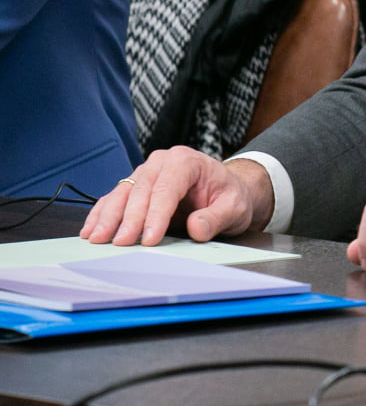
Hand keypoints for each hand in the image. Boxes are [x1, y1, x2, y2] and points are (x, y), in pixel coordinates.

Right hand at [79, 148, 272, 245]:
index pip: (168, 189)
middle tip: (120, 243)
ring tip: (97, 239)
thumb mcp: (234, 208)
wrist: (226, 190)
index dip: (156, 215)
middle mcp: (163, 162)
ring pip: (122, 193)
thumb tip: (196, 228)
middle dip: (129, 219)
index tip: (149, 238)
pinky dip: (101, 214)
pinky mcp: (135, 185)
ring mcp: (146, 172)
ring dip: (108, 217)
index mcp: (187, 161)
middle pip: (141, 190)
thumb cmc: (229, 196)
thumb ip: (217, 218)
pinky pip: (114, 198)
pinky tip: (91, 230)